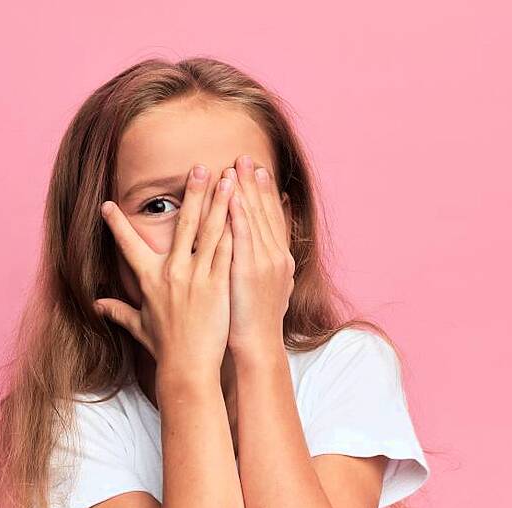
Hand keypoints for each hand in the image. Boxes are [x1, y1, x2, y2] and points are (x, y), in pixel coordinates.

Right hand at [94, 164, 235, 373]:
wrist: (188, 367)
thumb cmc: (165, 348)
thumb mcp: (138, 326)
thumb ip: (118, 311)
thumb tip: (97, 304)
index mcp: (149, 279)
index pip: (129, 245)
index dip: (116, 225)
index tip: (106, 205)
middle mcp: (171, 272)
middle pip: (182, 224)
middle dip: (191, 193)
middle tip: (199, 167)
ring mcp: (196, 276)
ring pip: (209, 230)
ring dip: (218, 201)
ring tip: (227, 177)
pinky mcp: (218, 284)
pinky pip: (228, 249)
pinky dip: (235, 227)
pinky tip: (243, 210)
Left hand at [224, 154, 294, 357]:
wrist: (258, 347)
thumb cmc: (254, 323)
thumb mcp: (266, 290)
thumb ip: (264, 266)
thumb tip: (264, 254)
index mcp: (278, 260)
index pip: (271, 218)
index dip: (265, 193)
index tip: (258, 170)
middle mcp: (275, 256)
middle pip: (264, 212)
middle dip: (254, 183)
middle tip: (246, 157)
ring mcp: (264, 263)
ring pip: (254, 219)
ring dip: (245, 190)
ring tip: (237, 166)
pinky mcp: (249, 271)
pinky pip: (244, 237)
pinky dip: (240, 215)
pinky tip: (233, 196)